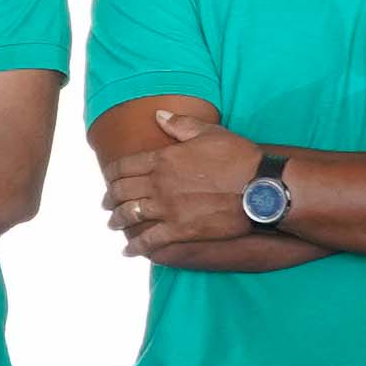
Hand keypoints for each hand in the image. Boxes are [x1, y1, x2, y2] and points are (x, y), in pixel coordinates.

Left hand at [101, 101, 265, 258]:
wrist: (259, 187)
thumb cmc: (238, 157)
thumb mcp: (209, 132)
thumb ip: (180, 124)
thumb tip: (158, 114)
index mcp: (162, 159)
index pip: (124, 166)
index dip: (111, 175)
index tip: (107, 181)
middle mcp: (159, 184)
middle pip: (121, 192)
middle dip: (109, 199)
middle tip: (106, 205)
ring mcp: (168, 208)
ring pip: (130, 216)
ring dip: (117, 221)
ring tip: (113, 225)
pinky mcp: (180, 230)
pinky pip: (149, 241)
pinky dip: (136, 248)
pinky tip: (130, 251)